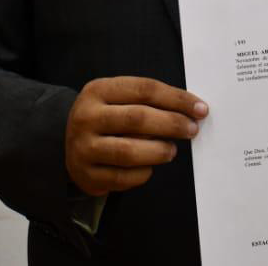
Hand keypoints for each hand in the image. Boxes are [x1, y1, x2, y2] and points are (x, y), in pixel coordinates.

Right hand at [65, 76, 208, 196]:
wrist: (67, 142)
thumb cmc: (105, 116)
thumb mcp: (118, 97)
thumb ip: (149, 100)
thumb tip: (191, 109)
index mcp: (98, 90)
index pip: (145, 90)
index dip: (177, 99)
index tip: (200, 108)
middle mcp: (86, 117)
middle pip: (138, 118)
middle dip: (172, 124)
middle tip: (192, 129)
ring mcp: (83, 148)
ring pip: (129, 151)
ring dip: (159, 151)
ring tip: (171, 150)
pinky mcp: (87, 175)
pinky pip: (123, 177)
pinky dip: (143, 173)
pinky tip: (150, 167)